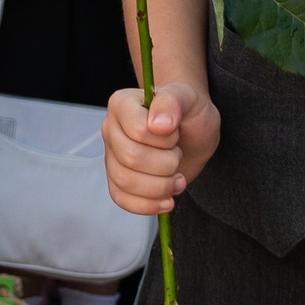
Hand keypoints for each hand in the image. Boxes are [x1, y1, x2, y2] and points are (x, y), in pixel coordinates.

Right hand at [103, 80, 217, 214]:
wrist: (193, 134)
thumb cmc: (190, 113)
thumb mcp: (189, 99)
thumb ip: (172, 102)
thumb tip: (158, 124)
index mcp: (122, 104)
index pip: (138, 130)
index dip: (164, 139)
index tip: (176, 133)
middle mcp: (111, 129)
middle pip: (131, 158)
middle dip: (166, 164)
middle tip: (178, 155)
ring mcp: (112, 156)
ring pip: (125, 181)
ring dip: (160, 186)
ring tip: (178, 179)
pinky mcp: (117, 180)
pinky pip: (122, 199)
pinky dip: (148, 205)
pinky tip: (167, 200)